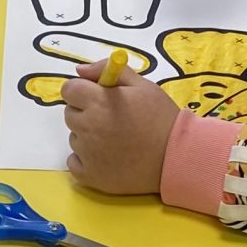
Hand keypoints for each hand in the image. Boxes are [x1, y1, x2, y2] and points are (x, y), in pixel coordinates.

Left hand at [63, 60, 177, 193]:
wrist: (177, 157)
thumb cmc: (161, 117)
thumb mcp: (141, 85)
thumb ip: (108, 71)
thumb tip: (80, 70)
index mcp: (99, 102)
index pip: (69, 89)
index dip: (82, 91)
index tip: (97, 97)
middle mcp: (88, 127)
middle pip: (70, 114)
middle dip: (85, 112)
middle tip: (111, 119)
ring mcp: (87, 154)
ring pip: (75, 138)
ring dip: (87, 136)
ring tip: (115, 140)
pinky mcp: (90, 176)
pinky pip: (74, 162)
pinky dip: (85, 159)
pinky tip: (107, 157)